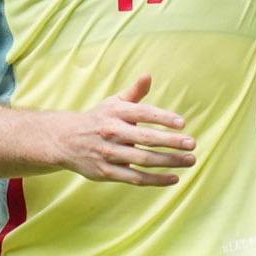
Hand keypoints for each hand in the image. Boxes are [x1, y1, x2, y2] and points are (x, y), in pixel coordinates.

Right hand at [48, 75, 195, 185]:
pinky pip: (135, 177)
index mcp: (115, 113)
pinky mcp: (106, 172)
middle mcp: (112, 132)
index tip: (182, 123)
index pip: (143, 113)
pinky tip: (174, 178)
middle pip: (146, 138)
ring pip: (143, 159)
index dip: (163, 117)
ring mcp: (108, 153)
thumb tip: (148, 75)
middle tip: (192, 143)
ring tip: (190, 160)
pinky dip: (155, 179)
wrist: (63, 140)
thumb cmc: (98, 119)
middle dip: (171, 141)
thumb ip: (134, 92)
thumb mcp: (113, 103)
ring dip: (168, 161)